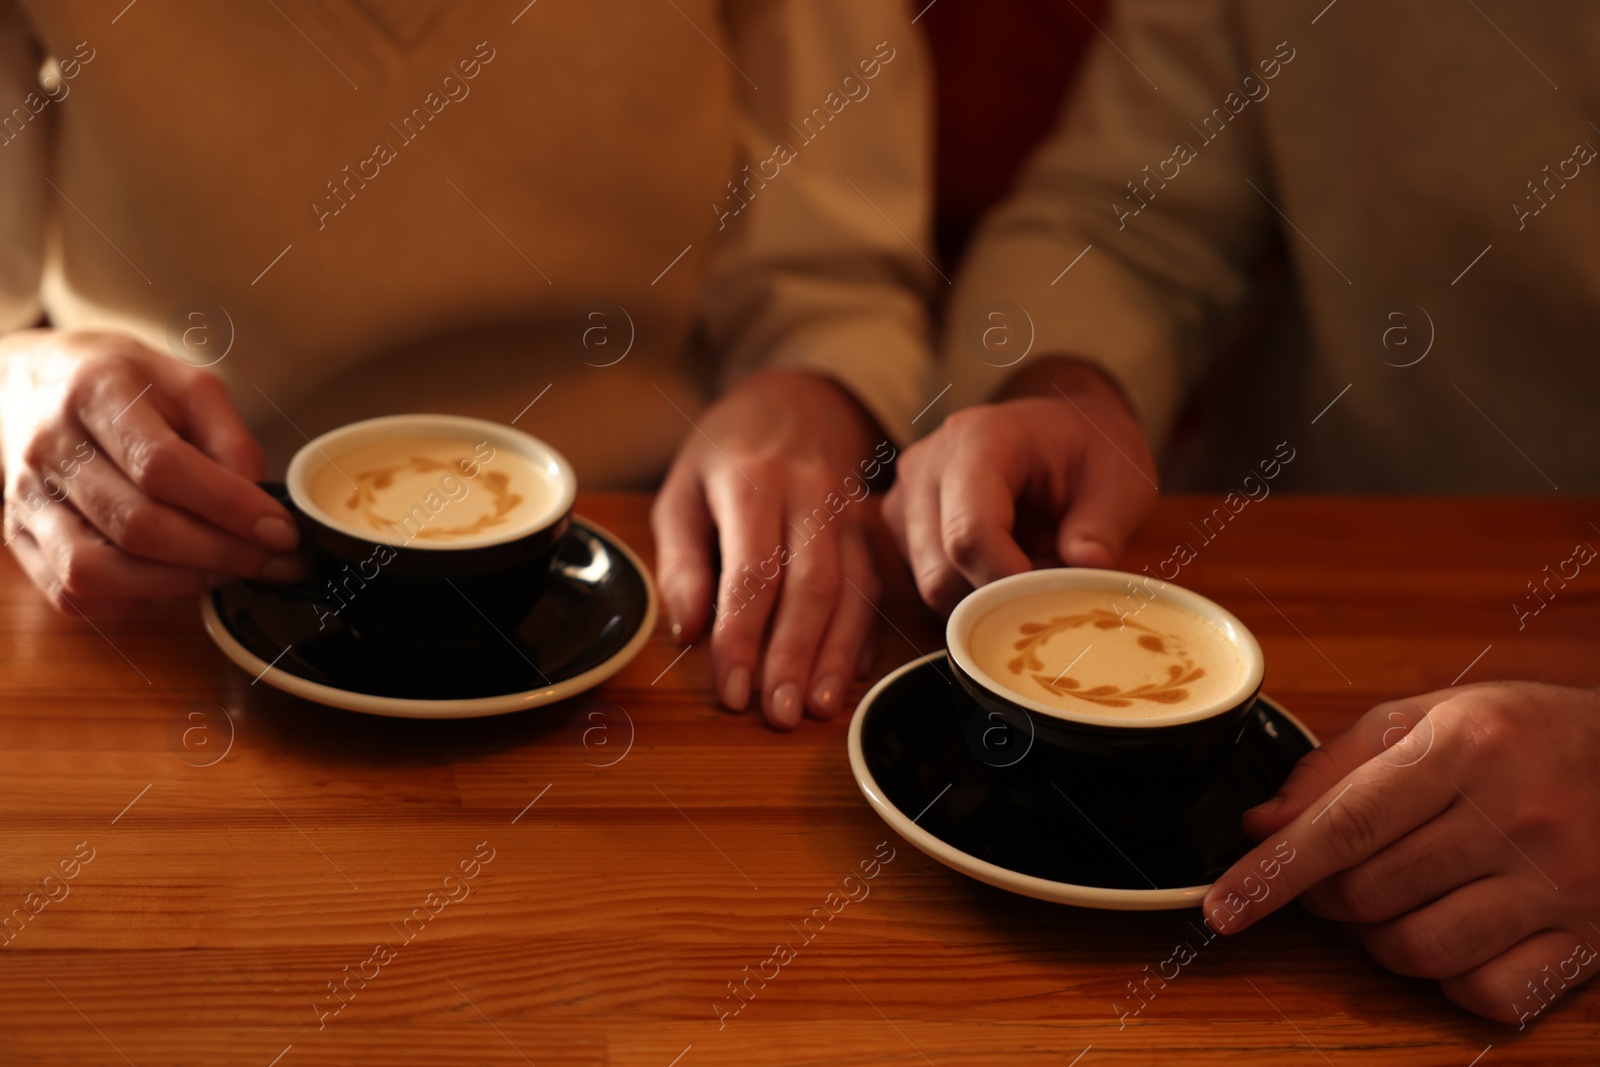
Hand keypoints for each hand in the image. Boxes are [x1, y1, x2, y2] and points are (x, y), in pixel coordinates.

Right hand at [0, 330, 302, 616]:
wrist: (32, 380)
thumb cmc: (123, 384)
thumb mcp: (189, 385)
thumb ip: (231, 440)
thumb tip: (258, 507)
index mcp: (97, 393)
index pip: (164, 467)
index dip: (230, 508)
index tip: (281, 532)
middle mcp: (51, 448)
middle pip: (137, 525)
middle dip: (220, 555)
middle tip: (274, 564)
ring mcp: (26, 498)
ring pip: (96, 571)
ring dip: (176, 585)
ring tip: (226, 572)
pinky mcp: (19, 536)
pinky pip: (71, 594)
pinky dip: (130, 601)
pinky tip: (170, 580)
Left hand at [651, 371, 888, 729]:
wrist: (796, 401)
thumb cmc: (727, 453)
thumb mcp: (681, 492)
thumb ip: (681, 562)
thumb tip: (689, 632)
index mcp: (752, 478)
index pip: (751, 571)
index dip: (742, 637)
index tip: (732, 690)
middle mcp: (810, 491)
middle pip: (811, 584)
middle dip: (795, 656)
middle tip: (780, 714)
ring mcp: (850, 509)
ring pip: (853, 588)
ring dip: (836, 654)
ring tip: (818, 707)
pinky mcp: (873, 527)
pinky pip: (877, 585)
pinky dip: (865, 635)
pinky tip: (851, 676)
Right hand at [882, 357, 1156, 614]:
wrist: (1059, 430)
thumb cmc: (1089, 448)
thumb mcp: (1120, 477)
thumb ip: (1103, 524)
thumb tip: (1087, 567)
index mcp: (977, 440)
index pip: (968, 533)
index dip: (1007, 580)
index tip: (1052, 592)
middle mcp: (926, 466)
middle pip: (942, 571)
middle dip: (1000, 595)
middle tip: (1051, 580)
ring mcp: (906, 498)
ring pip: (933, 586)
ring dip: (985, 597)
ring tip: (1032, 566)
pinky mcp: (903, 526)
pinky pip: (931, 583)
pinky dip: (972, 591)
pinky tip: (1007, 565)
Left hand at [1203, 682, 1599, 1025]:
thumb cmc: (1523, 734)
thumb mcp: (1430, 717)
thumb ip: (1337, 765)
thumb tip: (1263, 824)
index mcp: (1466, 748)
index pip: (1342, 827)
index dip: (1271, 872)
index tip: (1223, 907)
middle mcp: (1515, 817)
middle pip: (1368, 893)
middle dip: (1326, 895)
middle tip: (1335, 873)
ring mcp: (1558, 886)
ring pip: (1416, 949)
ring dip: (1378, 937)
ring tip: (1392, 899)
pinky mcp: (1588, 941)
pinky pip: (1484, 992)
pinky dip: (1448, 976)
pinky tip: (1453, 932)